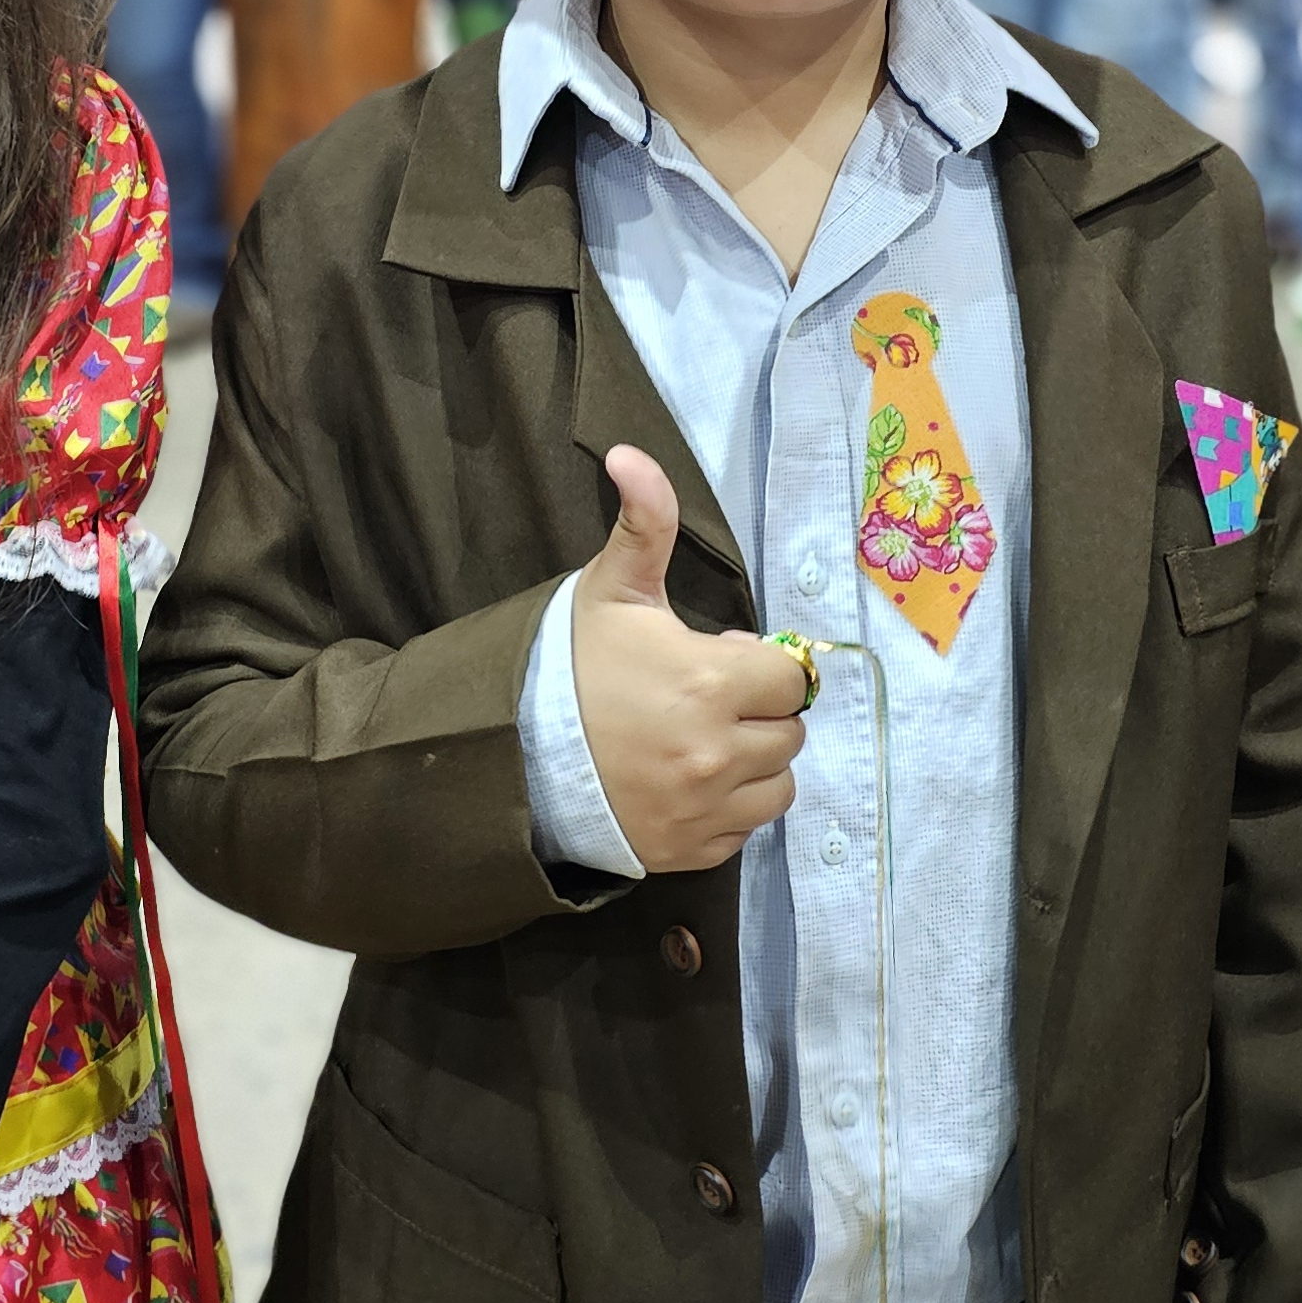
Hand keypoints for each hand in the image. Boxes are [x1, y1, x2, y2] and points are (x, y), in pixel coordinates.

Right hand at [571, 445, 805, 874]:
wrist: (510, 758)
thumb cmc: (569, 668)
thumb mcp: (609, 589)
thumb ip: (642, 523)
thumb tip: (628, 452)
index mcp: (710, 682)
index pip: (791, 676)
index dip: (760, 663)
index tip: (722, 658)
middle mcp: (718, 752)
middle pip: (790, 731)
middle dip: (759, 711)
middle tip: (708, 699)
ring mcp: (705, 808)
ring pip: (779, 784)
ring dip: (755, 762)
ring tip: (706, 741)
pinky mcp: (691, 850)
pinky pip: (746, 829)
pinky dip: (729, 807)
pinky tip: (688, 782)